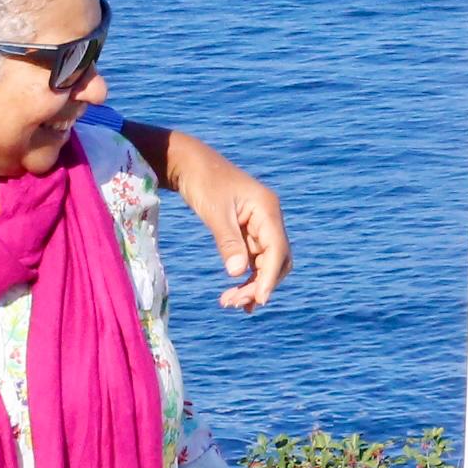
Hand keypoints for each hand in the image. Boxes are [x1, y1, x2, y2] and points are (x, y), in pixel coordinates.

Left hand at [163, 136, 289, 310]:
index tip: (259, 299)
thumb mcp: (214, 212)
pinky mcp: (247, 232)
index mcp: (267, 209)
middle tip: (235, 303)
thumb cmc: (203, 182)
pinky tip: (233, 294)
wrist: (190, 165)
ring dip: (252, 285)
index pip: (277, 251)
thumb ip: (228, 242)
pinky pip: (253, 260)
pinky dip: (245, 277)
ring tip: (229, 303)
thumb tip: (237, 273)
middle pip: (277, 261)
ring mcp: (259, 226)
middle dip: (260, 284)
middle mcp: (268, 219)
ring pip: (265, 264)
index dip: (270, 278)